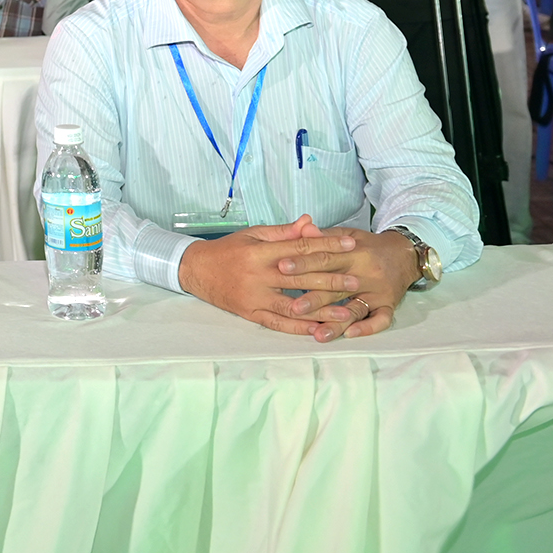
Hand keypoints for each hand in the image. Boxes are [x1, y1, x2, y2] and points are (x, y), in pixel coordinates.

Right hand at [176, 215, 365, 340]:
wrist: (195, 270)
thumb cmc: (227, 250)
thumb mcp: (253, 234)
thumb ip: (283, 232)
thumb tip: (311, 223)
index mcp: (259, 251)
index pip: (299, 247)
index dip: (326, 244)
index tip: (350, 244)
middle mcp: (258, 275)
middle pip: (301, 278)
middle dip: (331, 279)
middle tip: (357, 280)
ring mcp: (254, 297)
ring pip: (293, 306)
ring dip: (322, 310)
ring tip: (348, 312)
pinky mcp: (250, 313)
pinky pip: (279, 323)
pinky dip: (300, 328)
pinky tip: (320, 329)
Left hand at [273, 227, 420, 340]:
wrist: (405, 254)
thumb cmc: (367, 245)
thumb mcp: (347, 235)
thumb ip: (324, 237)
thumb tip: (302, 228)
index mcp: (354, 253)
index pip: (325, 258)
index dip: (303, 263)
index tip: (281, 268)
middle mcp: (367, 273)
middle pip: (336, 287)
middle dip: (314, 298)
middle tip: (293, 308)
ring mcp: (379, 292)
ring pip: (356, 308)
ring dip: (337, 322)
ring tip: (318, 334)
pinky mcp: (389, 305)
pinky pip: (381, 319)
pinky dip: (367, 328)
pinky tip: (350, 335)